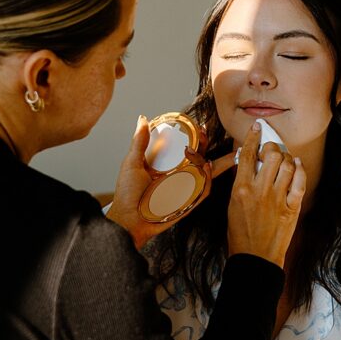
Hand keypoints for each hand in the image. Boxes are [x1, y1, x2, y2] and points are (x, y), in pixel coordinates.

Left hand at [107, 116, 235, 249]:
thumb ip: (139, 142)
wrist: (128, 220)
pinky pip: (203, 191)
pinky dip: (208, 180)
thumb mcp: (132, 164)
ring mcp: (184, 189)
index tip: (198, 127)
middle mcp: (178, 176)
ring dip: (213, 162)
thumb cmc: (127, 195)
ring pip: (205, 173)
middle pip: (199, 157)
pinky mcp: (188, 202)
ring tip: (203, 156)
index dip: (195, 137)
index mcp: (167, 165)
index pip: (185, 148)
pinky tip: (205, 168)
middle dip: (206, 145)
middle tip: (204, 135)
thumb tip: (143, 118)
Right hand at [227, 122, 304, 266]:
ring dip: (286, 158)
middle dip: (273, 147)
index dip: (253, 137)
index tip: (258, 127)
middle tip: (272, 149)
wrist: (255, 258)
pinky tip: (297, 165)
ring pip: (287, 165)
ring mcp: (277, 199)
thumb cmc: (240, 234)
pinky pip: (299, 182)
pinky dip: (299, 170)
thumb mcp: (231, 205)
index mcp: (241, 189)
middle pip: (272, 155)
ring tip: (284, 159)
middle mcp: (260, 190)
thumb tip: (249, 164)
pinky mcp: (291, 208)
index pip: (248, 154)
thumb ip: (240, 184)